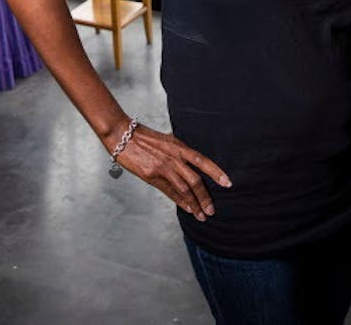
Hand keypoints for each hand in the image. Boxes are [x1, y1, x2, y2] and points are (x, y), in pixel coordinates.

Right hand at [113, 122, 230, 221]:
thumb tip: (191, 165)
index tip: (228, 183)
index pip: (202, 161)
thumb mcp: (166, 141)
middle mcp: (174, 157)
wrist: (122, 135)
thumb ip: (179, 153)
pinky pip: (170, 191)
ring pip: (184, 189)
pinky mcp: (152, 175)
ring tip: (202, 215)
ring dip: (195, 204)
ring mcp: (163, 167)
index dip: (216, 172)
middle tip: (212, 210)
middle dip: (206, 197)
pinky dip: (180, 202)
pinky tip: (188, 209)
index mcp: (179, 146)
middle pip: (196, 179)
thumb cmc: (143, 138)